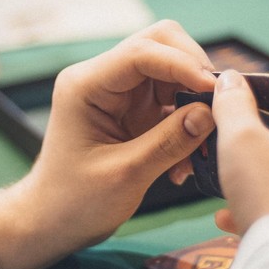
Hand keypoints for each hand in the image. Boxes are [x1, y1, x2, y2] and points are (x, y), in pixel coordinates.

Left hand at [0, 21, 217, 268]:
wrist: (52, 222)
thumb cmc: (74, 202)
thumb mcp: (125, 175)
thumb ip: (169, 142)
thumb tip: (210, 114)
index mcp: (86, 85)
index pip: (142, 52)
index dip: (184, 64)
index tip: (215, 89)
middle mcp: (102, 79)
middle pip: (160, 46)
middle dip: (193, 72)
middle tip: (216, 109)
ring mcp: (119, 93)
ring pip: (172, 71)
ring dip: (193, 102)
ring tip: (200, 146)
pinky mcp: (132, 111)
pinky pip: (171, 100)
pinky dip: (187, 123)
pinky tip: (186, 160)